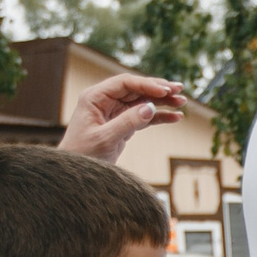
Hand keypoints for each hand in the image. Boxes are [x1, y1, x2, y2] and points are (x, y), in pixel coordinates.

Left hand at [60, 73, 186, 162]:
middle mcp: (105, 101)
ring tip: (182, 102)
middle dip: (158, 90)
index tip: (165, 91)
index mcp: (95, 97)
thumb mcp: (105, 138)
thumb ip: (127, 122)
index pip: (125, 83)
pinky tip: (175, 118)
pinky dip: (159, 117)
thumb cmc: (83, 154)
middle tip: (179, 90)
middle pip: (136, 89)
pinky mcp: (122, 125)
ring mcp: (115, 112)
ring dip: (162, 102)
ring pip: (142, 102)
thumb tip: (150, 107)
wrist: (75, 173)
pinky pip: (144, 117)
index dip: (147, 85)